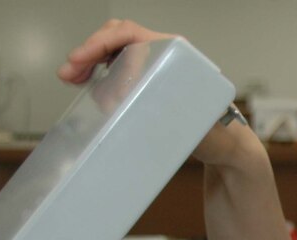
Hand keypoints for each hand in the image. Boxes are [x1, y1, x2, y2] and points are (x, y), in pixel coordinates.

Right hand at [57, 19, 253, 167]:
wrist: (228, 148)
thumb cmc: (216, 135)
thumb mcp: (192, 124)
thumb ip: (163, 111)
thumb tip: (128, 100)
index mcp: (178, 57)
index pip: (132, 35)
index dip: (102, 43)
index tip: (81, 60)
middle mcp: (167, 56)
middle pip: (118, 38)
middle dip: (89, 52)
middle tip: (68, 74)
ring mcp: (157, 68)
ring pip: (115, 52)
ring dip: (90, 62)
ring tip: (72, 79)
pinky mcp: (149, 83)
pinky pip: (120, 68)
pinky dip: (100, 73)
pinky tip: (87, 84)